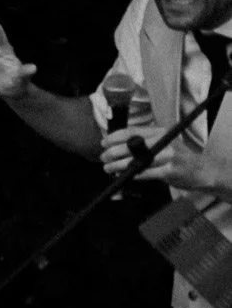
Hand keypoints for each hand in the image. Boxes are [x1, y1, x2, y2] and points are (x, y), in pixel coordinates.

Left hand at [100, 127, 228, 194]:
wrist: (202, 170)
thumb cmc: (178, 157)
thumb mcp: (164, 143)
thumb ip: (145, 142)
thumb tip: (117, 145)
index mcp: (160, 132)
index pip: (132, 131)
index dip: (115, 137)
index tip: (103, 142)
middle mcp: (164, 141)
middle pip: (131, 145)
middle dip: (113, 152)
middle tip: (103, 157)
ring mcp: (168, 156)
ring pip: (137, 160)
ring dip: (119, 165)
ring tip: (108, 168)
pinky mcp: (170, 171)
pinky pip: (146, 173)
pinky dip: (134, 174)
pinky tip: (126, 176)